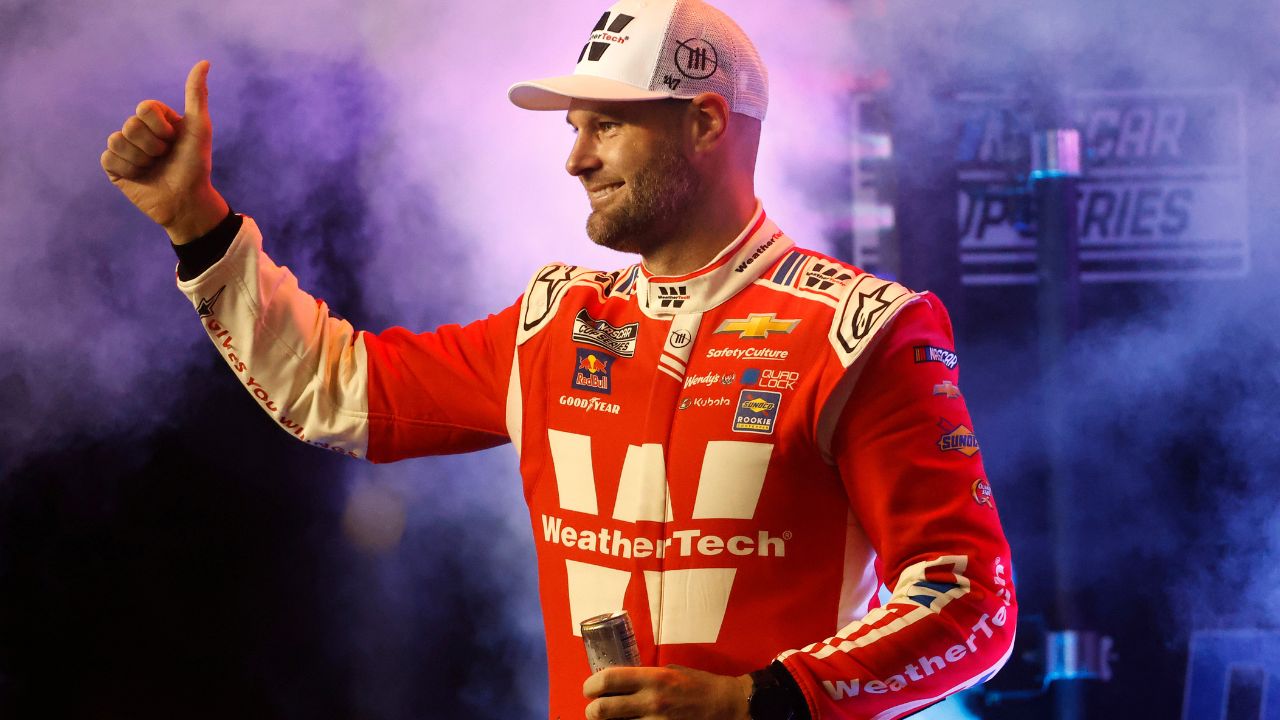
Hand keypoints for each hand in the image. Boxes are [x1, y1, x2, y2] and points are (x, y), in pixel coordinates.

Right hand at [100, 60, 228, 244]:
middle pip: (131, 125)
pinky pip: (109, 157)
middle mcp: (140, 131)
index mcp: (157, 119)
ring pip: (117, 140)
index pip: (144, 108)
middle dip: (153, 146)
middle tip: (165, 158)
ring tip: (154, 168)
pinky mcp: (115, 168)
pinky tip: (140, 177)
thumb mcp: (200, 128)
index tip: (175, 140)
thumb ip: (196, 95)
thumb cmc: (196, 165)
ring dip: (141, 159)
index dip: (161, 127)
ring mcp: (126, 149)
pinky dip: (128, 168)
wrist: (187, 201)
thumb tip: (205, 62)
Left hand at [583, 665, 751, 719]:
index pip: (609, 679)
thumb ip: (646, 677)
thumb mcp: (671, 671)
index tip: (589, 688)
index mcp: (653, 678)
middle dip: (591, 711)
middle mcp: (651, 701)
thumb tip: (621, 682)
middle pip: (602, 710)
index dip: (591, 685)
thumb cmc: (699, 685)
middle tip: (594, 710)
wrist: (726, 706)